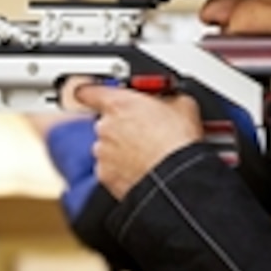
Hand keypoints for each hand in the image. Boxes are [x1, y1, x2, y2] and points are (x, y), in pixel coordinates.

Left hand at [73, 84, 204, 199]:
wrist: (177, 178)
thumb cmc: (178, 143)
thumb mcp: (182, 105)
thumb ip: (165, 97)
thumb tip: (169, 99)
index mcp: (118, 104)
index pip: (88, 91)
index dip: (90, 92)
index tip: (92, 94)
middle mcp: (104, 127)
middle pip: (105, 122)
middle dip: (122, 126)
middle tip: (146, 131)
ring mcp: (103, 153)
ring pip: (108, 147)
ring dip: (123, 149)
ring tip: (149, 153)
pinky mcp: (106, 177)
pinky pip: (111, 169)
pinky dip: (123, 169)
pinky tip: (143, 168)